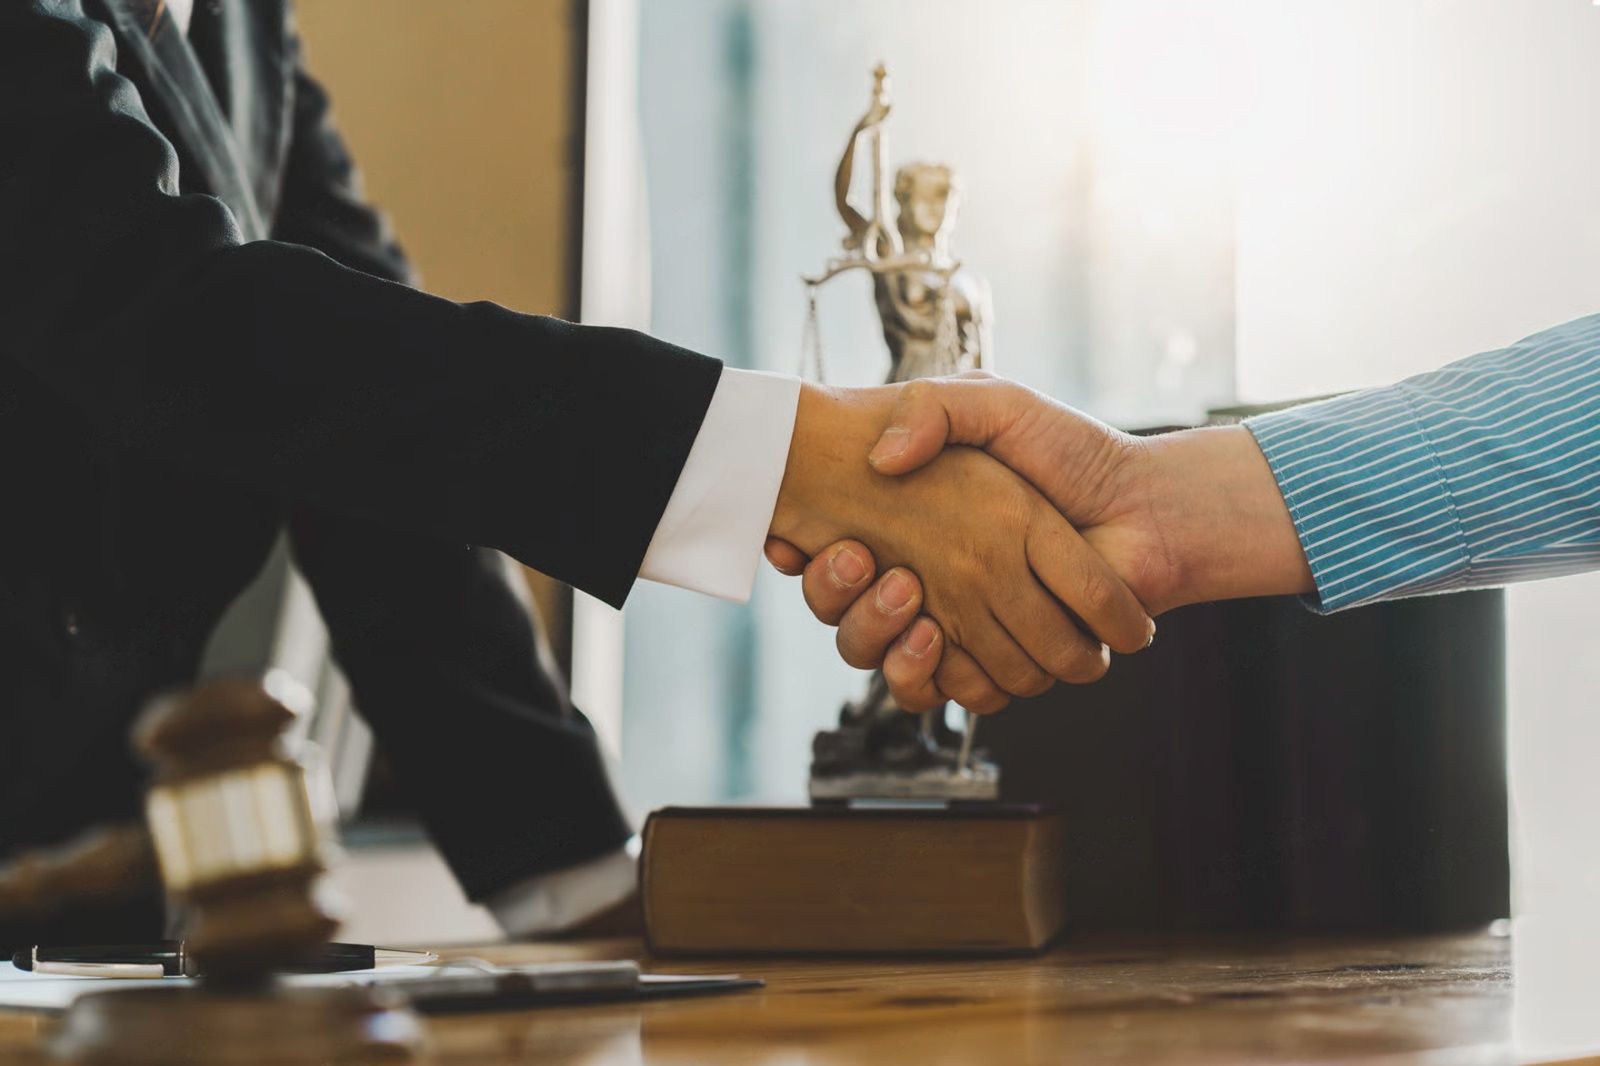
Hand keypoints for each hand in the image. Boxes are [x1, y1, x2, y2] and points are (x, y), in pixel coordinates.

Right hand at [770, 372, 1313, 709]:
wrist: (1145, 507)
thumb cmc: (1071, 450)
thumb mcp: (994, 402)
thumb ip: (935, 408)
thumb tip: (882, 459)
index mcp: (920, 528)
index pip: (833, 559)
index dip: (808, 559)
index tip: (794, 542)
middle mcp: (934, 582)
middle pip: (849, 617)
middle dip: (839, 599)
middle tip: (859, 560)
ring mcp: (965, 627)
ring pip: (886, 659)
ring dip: (878, 635)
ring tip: (905, 590)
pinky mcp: (999, 663)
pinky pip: (944, 692)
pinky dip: (930, 676)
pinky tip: (935, 636)